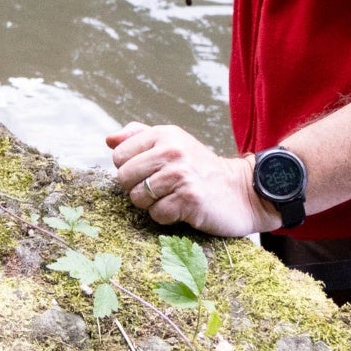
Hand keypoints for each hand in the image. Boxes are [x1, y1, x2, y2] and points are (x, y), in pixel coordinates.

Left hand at [108, 123, 277, 238]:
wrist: (241, 190)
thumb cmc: (201, 169)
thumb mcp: (173, 143)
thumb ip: (139, 137)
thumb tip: (109, 139)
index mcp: (164, 134)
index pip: (119, 155)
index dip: (129, 169)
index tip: (149, 172)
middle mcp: (172, 150)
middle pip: (124, 177)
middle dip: (137, 189)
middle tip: (162, 188)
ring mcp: (181, 174)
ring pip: (138, 198)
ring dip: (153, 204)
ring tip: (173, 197)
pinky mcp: (190, 198)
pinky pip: (157, 214)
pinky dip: (166, 217)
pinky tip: (182, 209)